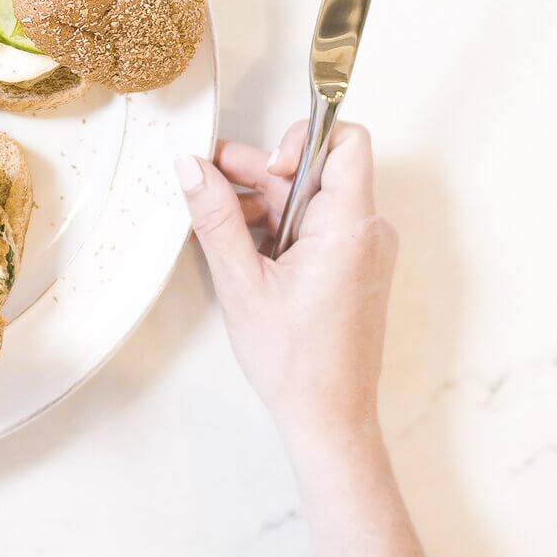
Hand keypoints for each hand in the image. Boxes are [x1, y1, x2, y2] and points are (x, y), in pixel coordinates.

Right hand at [180, 123, 429, 556]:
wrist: (329, 417)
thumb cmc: (296, 362)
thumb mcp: (241, 283)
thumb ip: (215, 216)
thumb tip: (190, 165)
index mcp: (348, 227)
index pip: (346, 142)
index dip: (301, 138)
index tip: (265, 167)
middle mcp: (366, 231)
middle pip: (314, 171)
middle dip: (260, 176)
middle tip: (210, 191)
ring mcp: (362, 249)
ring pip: (309, 199)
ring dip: (263, 206)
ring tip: (225, 237)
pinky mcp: (353, 266)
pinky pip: (315, 225)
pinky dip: (278, 230)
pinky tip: (246, 257)